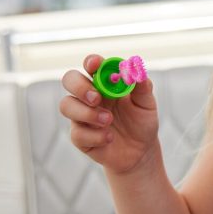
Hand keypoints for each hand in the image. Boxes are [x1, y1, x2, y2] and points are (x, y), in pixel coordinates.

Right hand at [59, 54, 160, 174]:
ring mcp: (81, 116)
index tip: (95, 65)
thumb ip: (142, 86)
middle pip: (70, 80)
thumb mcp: (147, 103)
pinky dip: (95, 136)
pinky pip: (77, 133)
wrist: (141, 151)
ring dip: (87, 113)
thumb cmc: (141, 122)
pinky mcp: (80, 137)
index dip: (91, 62)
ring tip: (109, 120)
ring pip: (66, 106)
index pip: (92, 65)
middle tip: (96, 98)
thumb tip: (135, 69)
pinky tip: (109, 138)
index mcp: (105, 82)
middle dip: (80, 86)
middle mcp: (89, 96)